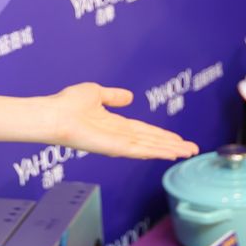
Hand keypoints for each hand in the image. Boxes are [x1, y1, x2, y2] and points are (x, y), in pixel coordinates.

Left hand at [42, 83, 198, 160]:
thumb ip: (112, 96)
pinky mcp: (114, 147)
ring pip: (149, 147)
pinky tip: (171, 153)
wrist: (53, 114)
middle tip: (192, 149)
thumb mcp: (95, 93)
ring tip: (188, 152)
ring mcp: (117, 144)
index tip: (178, 138)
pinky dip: (157, 151)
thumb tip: (128, 97)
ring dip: (169, 149)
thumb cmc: (66, 104)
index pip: (144, 131)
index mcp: (114, 124)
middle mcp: (118, 136)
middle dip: (172, 145)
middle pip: (151, 141)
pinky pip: (140, 149)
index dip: (162, 135)